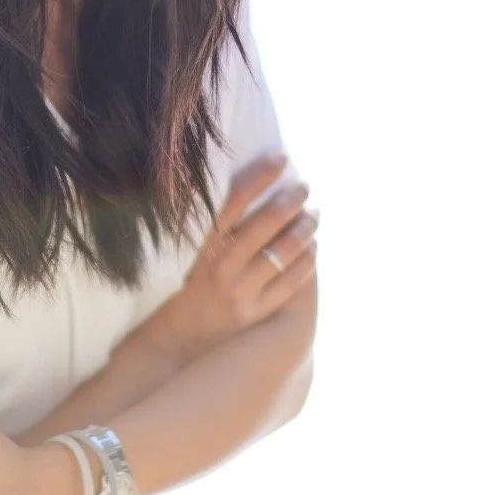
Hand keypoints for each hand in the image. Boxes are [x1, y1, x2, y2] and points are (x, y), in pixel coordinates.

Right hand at [149, 151, 318, 364]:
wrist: (180, 338)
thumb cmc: (191, 284)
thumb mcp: (194, 251)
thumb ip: (219, 224)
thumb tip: (255, 185)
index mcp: (203, 243)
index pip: (236, 198)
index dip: (262, 173)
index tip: (280, 157)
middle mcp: (222, 265)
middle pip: (268, 221)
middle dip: (292, 198)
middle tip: (304, 186)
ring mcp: (241, 290)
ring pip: (286, 250)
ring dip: (306, 227)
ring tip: (314, 215)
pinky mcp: (257, 312)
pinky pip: (293, 281)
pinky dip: (308, 260)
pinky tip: (313, 248)